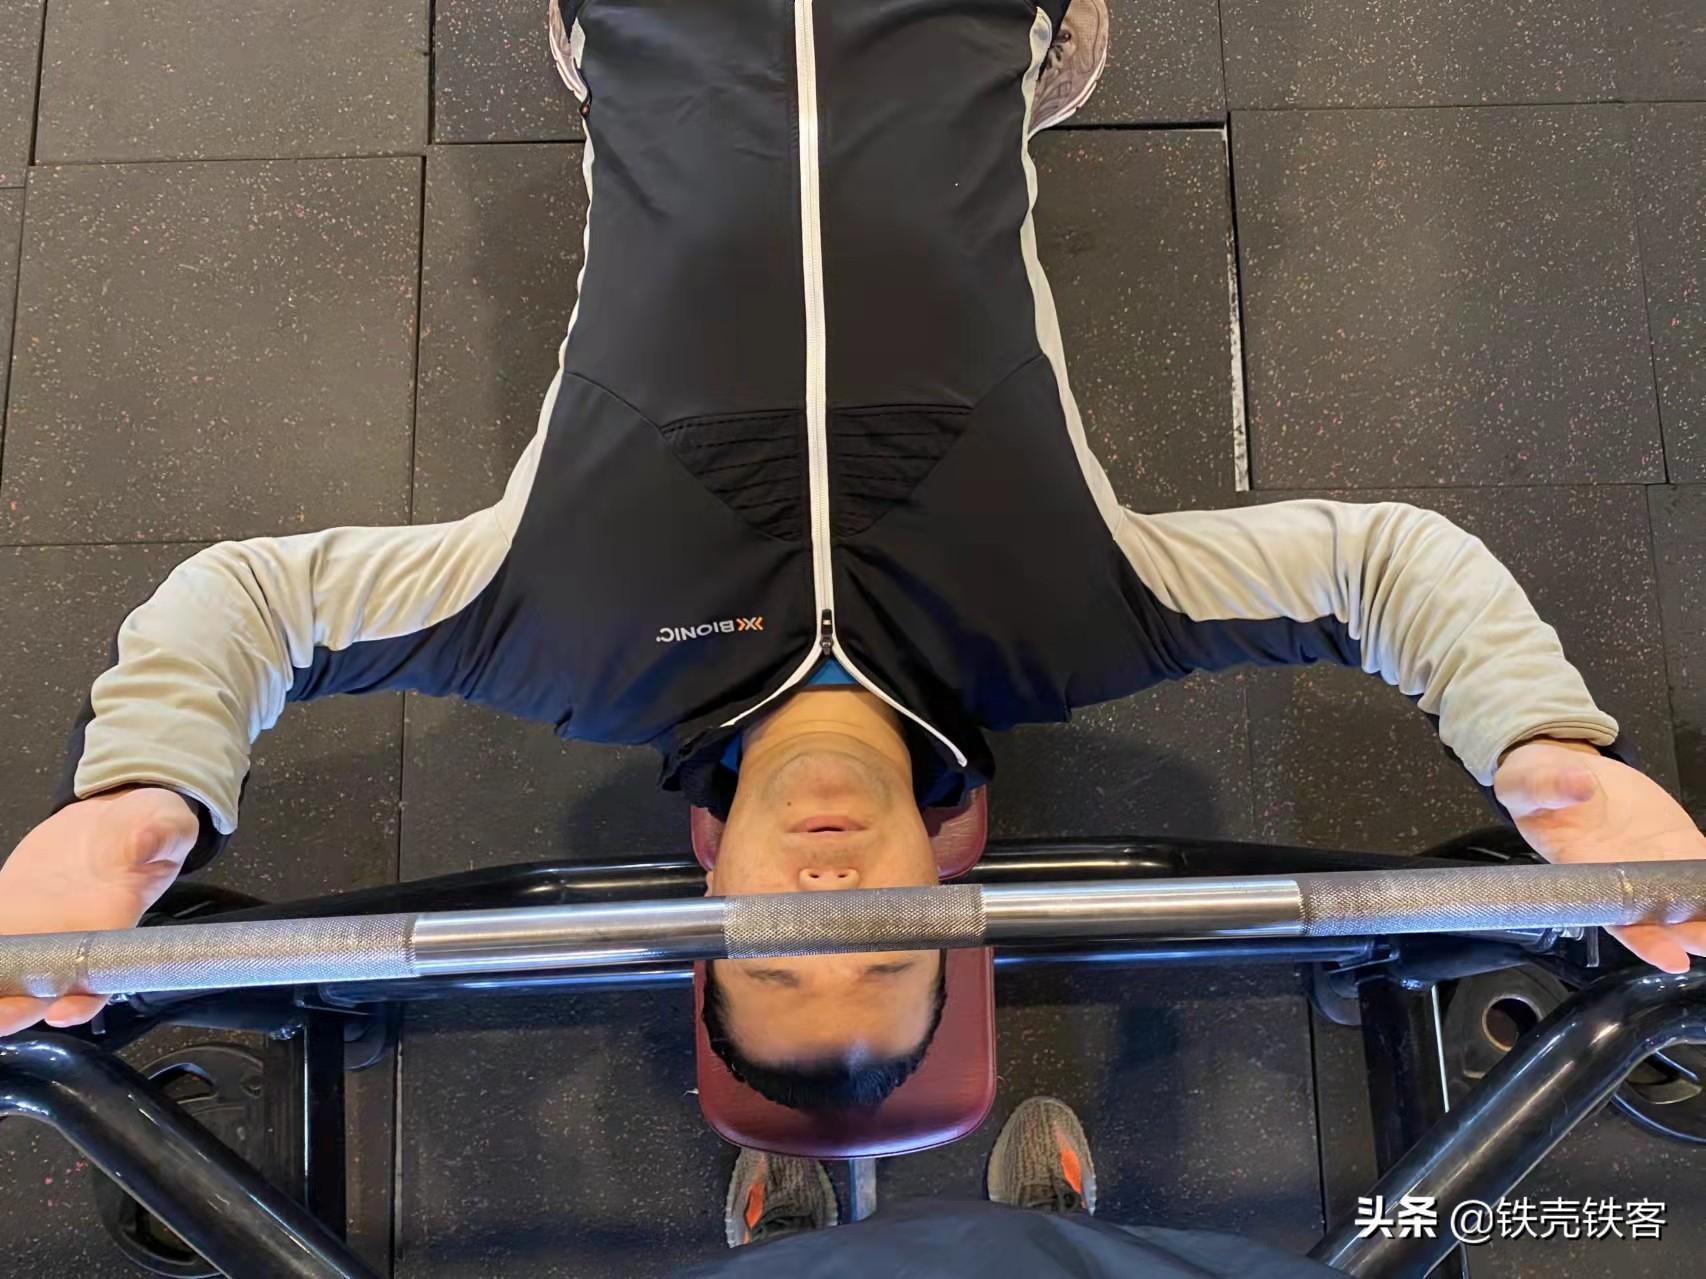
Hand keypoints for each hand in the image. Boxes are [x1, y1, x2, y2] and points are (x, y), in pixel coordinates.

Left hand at [0, 787, 198, 1034]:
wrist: (110, 820)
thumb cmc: (145, 827)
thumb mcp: (165, 821)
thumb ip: (161, 834)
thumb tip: (146, 842)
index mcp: (114, 929)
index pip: (100, 980)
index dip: (81, 1002)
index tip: (61, 1011)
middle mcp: (73, 940)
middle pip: (43, 990)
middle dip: (16, 1010)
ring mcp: (36, 928)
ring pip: (10, 973)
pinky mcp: (9, 912)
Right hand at [1494, 739, 1705, 972]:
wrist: (1564, 771)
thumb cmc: (1536, 790)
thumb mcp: (1525, 785)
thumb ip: (1547, 787)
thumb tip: (1578, 786)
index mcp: (1583, 872)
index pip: (1617, 918)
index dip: (1646, 941)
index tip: (1672, 959)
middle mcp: (1621, 875)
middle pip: (1660, 918)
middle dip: (1690, 934)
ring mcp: (1652, 859)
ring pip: (1687, 897)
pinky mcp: (1673, 839)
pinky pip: (1700, 865)